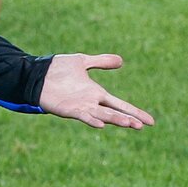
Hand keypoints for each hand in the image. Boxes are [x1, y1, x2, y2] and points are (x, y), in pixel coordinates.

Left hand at [38, 54, 154, 128]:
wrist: (36, 73)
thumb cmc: (56, 69)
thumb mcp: (82, 61)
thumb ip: (100, 62)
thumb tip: (121, 61)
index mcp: (96, 93)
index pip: (120, 104)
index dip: (135, 112)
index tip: (151, 122)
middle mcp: (91, 102)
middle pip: (114, 112)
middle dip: (128, 119)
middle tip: (142, 126)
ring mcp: (80, 107)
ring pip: (103, 115)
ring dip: (115, 120)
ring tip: (130, 124)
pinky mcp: (68, 109)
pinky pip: (83, 116)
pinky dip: (92, 119)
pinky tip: (102, 124)